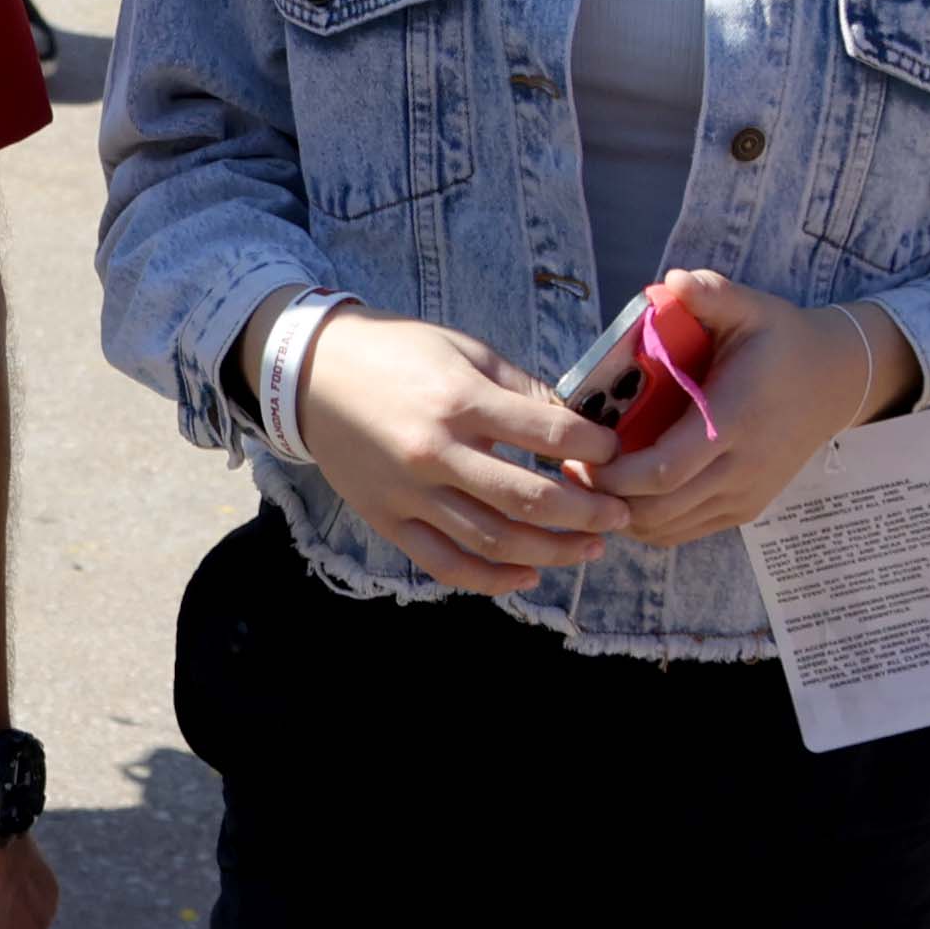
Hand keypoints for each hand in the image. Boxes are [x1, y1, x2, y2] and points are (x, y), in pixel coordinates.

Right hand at [287, 308, 625, 593]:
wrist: (309, 371)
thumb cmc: (394, 352)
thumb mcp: (462, 349)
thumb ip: (519, 389)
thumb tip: (575, 426)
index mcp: (459, 401)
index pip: (549, 434)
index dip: (595, 447)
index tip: (613, 453)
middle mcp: (436, 452)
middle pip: (531, 500)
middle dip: (589, 512)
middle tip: (620, 515)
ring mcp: (409, 492)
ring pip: (494, 540)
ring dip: (554, 551)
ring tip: (590, 548)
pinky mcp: (387, 518)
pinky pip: (444, 563)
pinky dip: (491, 579)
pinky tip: (528, 574)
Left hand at [591, 272, 915, 545]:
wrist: (834, 383)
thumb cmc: (781, 342)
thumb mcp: (752, 308)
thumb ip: (713, 294)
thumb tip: (673, 281)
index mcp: (732, 421)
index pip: (663, 469)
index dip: (612, 473)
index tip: (574, 453)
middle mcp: (740, 468)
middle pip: (658, 508)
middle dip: (604, 496)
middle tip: (567, 468)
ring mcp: (744, 495)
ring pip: (668, 527)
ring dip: (621, 512)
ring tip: (587, 479)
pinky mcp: (745, 508)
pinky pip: (685, 531)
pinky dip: (646, 522)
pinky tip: (622, 494)